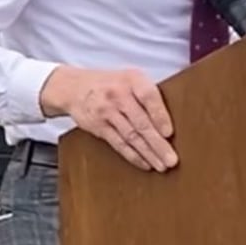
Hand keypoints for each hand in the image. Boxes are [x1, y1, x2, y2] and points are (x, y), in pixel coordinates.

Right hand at [39, 66, 176, 171]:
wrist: (74, 87)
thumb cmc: (111, 84)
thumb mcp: (129, 78)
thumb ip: (147, 94)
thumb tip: (170, 122)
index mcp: (132, 79)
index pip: (148, 97)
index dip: (160, 115)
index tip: (169, 133)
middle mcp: (119, 94)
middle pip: (141, 122)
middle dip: (158, 144)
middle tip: (171, 160)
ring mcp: (107, 111)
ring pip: (131, 136)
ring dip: (148, 154)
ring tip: (162, 166)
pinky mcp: (98, 126)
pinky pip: (118, 143)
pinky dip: (133, 156)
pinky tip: (144, 164)